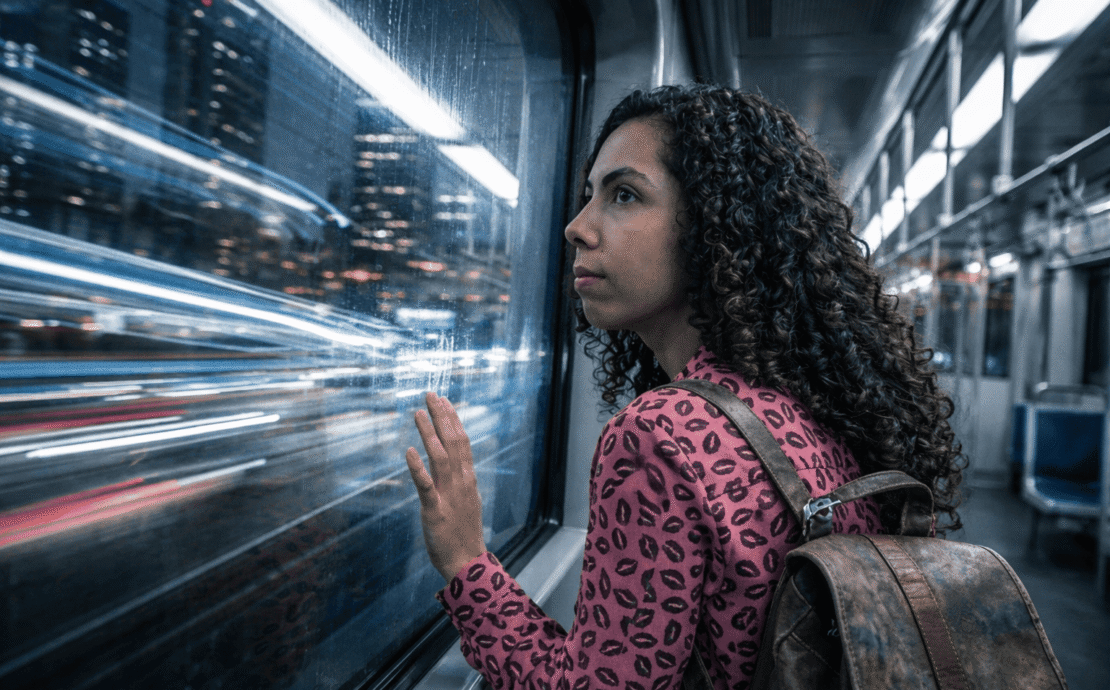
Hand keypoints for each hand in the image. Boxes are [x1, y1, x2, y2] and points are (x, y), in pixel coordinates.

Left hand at [405, 392, 486, 580]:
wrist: (467, 562)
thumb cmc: (463, 533)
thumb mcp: (466, 500)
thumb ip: (459, 480)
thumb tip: (453, 463)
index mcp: (468, 479)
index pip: (462, 441)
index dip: (452, 419)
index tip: (444, 400)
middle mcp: (461, 482)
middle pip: (453, 442)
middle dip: (442, 417)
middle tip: (431, 395)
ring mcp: (450, 495)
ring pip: (440, 458)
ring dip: (429, 434)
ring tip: (417, 413)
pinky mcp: (436, 511)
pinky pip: (426, 486)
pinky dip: (418, 468)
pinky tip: (408, 451)